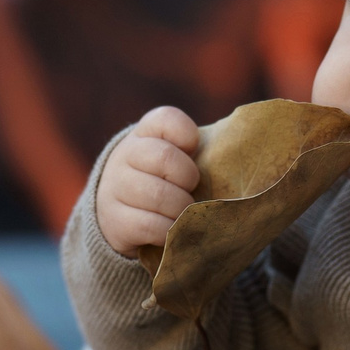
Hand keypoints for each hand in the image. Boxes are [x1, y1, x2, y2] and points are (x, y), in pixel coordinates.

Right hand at [95, 107, 201, 256]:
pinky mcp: (115, 220)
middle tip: (191, 189)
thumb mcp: (173, 158)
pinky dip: (170, 231)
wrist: (117, 210)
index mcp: (145, 132)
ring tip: (184, 213)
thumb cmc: (162, 180)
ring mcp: (116, 187)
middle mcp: (125, 155)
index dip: (187, 135)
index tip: (193, 151)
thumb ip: (196, 154)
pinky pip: (151, 226)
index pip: (167, 119)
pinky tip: (172, 229)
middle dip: (188, 178)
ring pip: (159, 195)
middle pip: (165, 158)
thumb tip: (234, 162)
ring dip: (182, 209)